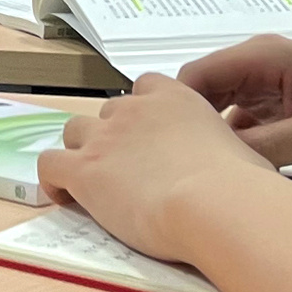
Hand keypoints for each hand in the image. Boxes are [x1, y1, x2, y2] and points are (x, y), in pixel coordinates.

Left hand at [35, 78, 280, 264]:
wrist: (214, 203)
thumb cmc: (241, 185)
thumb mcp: (240, 151)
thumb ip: (223, 149)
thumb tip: (235, 169)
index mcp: (175, 98)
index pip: (145, 87)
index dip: (143, 113)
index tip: (148, 137)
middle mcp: (134, 110)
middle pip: (108, 113)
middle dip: (114, 136)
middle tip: (127, 169)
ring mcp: (105, 137)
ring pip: (74, 131)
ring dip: (81, 152)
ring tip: (93, 181)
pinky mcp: (84, 169)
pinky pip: (50, 164)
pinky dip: (53, 180)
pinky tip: (64, 197)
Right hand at [176, 33, 291, 167]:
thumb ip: (260, 147)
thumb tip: (209, 162)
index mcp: (262, 56)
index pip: (195, 75)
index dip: (176, 110)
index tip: (170, 150)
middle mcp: (258, 63)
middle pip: (203, 91)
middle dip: (193, 125)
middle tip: (184, 167)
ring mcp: (267, 83)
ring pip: (221, 109)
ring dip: (217, 136)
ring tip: (207, 171)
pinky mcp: (278, 103)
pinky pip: (243, 121)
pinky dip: (238, 142)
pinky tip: (237, 169)